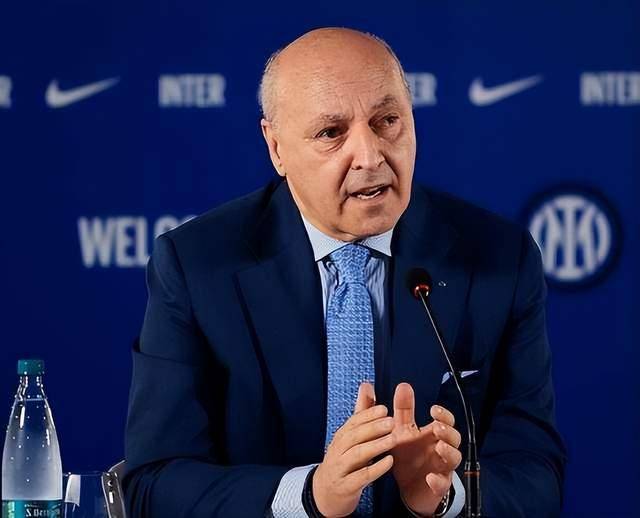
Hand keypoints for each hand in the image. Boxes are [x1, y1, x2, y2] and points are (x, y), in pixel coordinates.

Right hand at [313, 382, 395, 516]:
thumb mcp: (350, 437)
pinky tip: (389, 462)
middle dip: (373, 427)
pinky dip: (375, 469)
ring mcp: (340, 469)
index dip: (368, 415)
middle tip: (392, 421)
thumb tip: (366, 384)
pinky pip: (361, 477)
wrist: (324, 494)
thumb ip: (361, 412)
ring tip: (393, 439)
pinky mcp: (346, 487)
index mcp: (341, 437)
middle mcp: (338, 450)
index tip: (385, 408)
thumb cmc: (343, 461)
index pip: (353, 422)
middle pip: (354, 436)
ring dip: (376, 446)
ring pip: (357, 455)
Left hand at [391, 383, 461, 515]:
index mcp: (433, 435)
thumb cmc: (408, 455)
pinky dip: (438, 481)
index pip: (446, 422)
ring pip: (455, 460)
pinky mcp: (437, 487)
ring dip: (449, 452)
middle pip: (455, 439)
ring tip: (438, 447)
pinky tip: (430, 477)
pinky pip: (443, 485)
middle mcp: (441, 450)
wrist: (406, 487)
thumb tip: (403, 385)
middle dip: (448, 432)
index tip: (433, 410)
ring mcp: (441, 468)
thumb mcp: (402, 430)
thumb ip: (403, 410)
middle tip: (436, 427)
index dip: (444, 415)